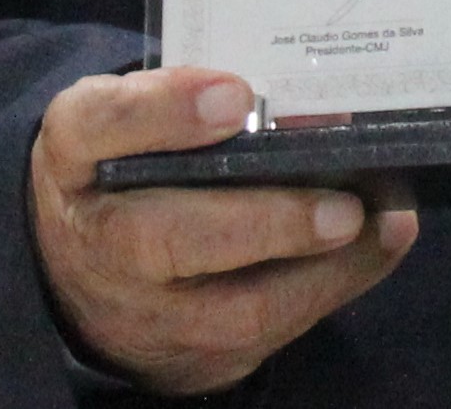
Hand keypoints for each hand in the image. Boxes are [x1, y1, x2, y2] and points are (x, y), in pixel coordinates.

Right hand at [28, 68, 415, 394]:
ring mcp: (141, 310)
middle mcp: (98, 238)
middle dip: (262, 222)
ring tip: (371, 224)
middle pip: (163, 239)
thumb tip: (312, 110)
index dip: (163, 111)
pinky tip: (375, 246)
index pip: (94, 125)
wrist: (94, 269)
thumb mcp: (139, 115)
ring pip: (230, 310)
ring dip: (315, 271)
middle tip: (340, 205)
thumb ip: (203, 99)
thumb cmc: (136, 166)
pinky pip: (266, 334)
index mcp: (75, 153)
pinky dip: (331, 288)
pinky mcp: (190, 355)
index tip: (235, 95)